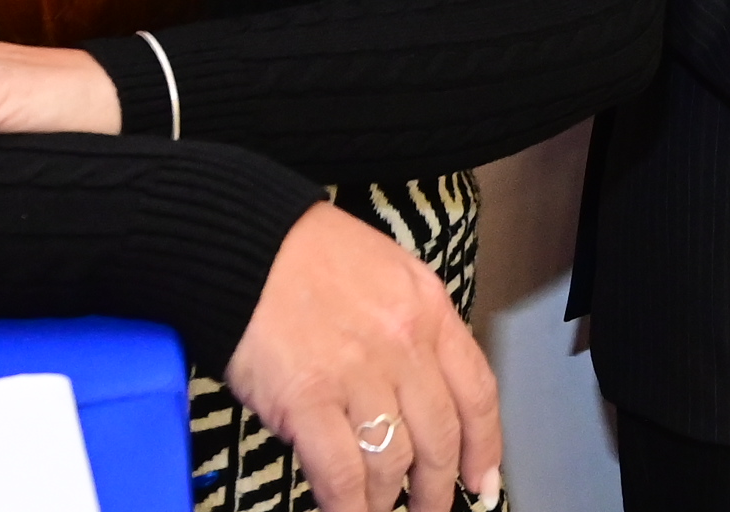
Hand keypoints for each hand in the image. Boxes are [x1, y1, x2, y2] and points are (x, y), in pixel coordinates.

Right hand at [224, 202, 503, 511]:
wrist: (244, 244)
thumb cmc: (308, 257)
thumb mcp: (388, 277)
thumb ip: (413, 331)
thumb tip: (421, 391)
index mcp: (428, 311)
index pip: (477, 391)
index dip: (485, 446)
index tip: (484, 480)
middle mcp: (403, 344)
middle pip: (440, 436)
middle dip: (438, 488)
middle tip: (431, 511)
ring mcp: (358, 373)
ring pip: (393, 461)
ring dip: (387, 502)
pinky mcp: (308, 399)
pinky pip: (342, 471)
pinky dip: (348, 505)